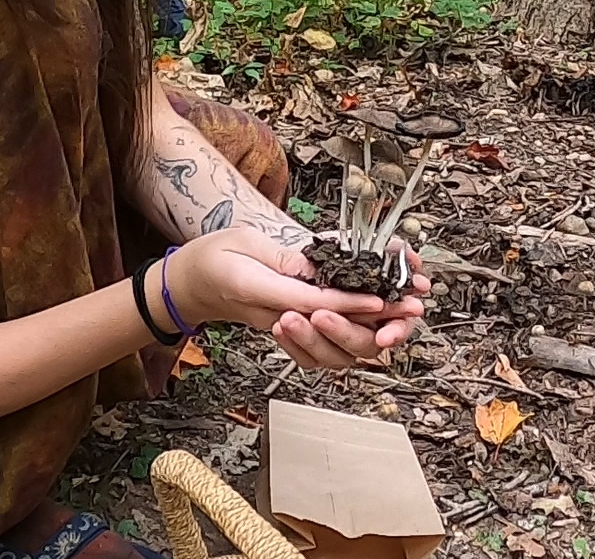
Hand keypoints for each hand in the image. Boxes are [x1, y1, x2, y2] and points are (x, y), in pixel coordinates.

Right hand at [164, 228, 424, 368]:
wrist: (189, 284)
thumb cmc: (213, 258)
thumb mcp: (244, 242)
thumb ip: (281, 258)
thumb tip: (315, 268)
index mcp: (258, 292)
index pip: (313, 303)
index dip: (351, 304)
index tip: (381, 300)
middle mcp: (272, 317)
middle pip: (329, 336)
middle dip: (372, 326)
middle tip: (405, 310)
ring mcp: (282, 328)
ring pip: (328, 352)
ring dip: (366, 337)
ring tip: (397, 317)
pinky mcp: (289, 331)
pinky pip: (321, 351)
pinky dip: (348, 343)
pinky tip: (372, 325)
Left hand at [278, 241, 430, 367]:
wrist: (291, 262)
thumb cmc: (329, 255)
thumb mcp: (356, 245)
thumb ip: (385, 251)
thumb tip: (405, 254)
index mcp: (382, 304)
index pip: (400, 325)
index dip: (396, 331)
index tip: (385, 334)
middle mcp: (363, 327)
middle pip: (366, 345)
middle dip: (343, 331)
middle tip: (320, 315)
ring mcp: (339, 340)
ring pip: (334, 356)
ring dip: (312, 339)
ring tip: (291, 318)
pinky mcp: (315, 349)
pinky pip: (308, 359)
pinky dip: (294, 344)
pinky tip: (282, 327)